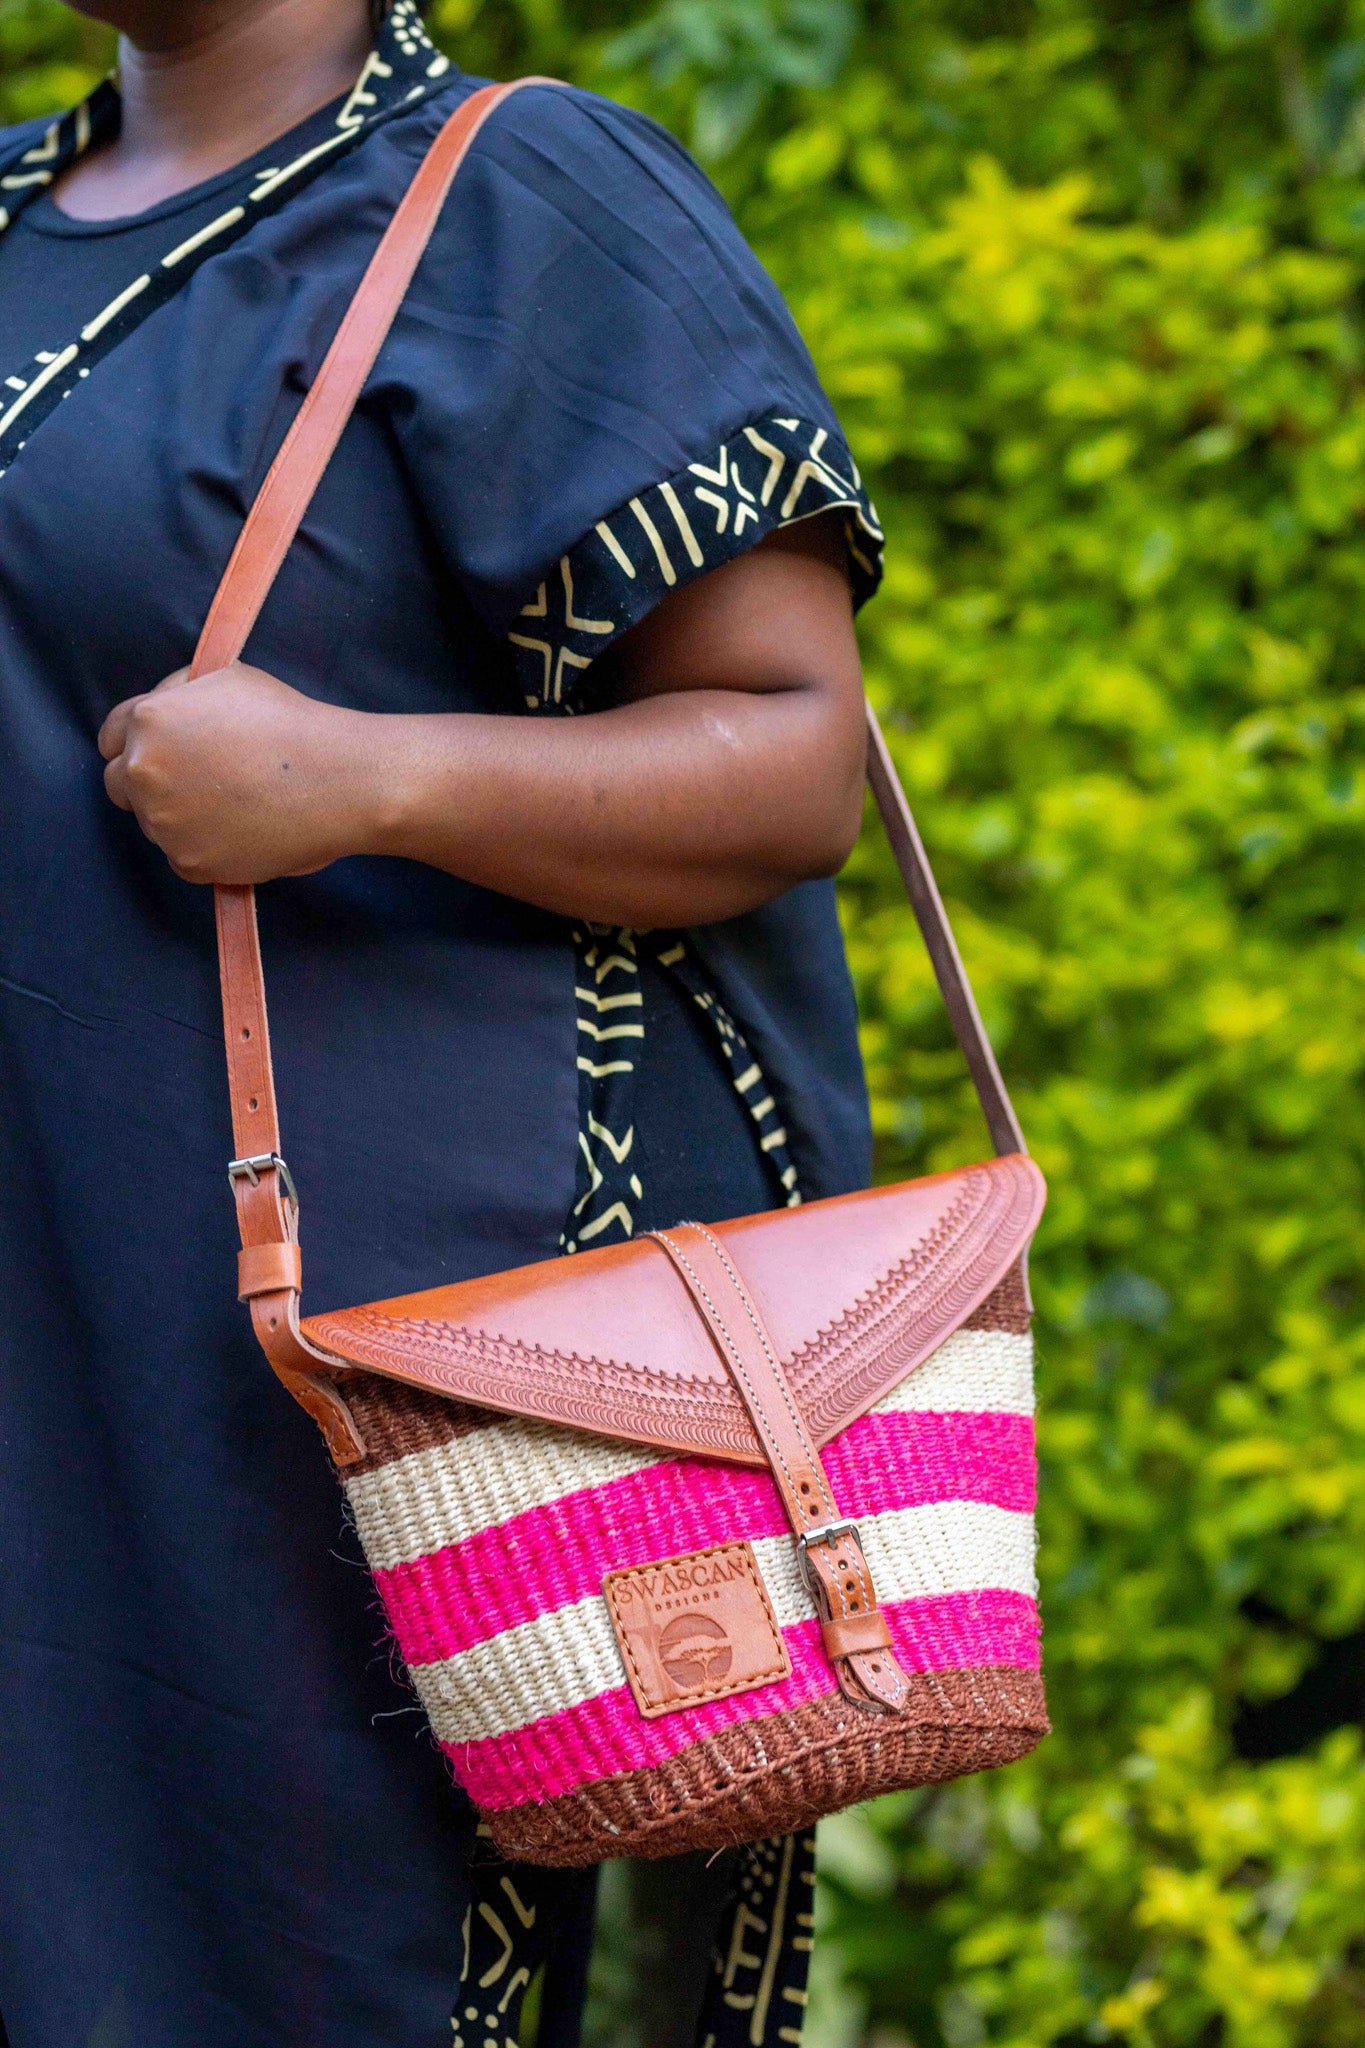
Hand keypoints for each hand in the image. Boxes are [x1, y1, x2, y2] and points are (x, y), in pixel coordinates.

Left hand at [98, 663, 379, 884]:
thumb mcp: (226, 679)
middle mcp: (144, 773)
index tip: (160, 753)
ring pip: (154, 823)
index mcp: (149, 722)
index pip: (109, 737)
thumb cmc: (289, 723)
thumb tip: (165, 708)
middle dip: (149, 782)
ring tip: (234, 804)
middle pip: (120, 786)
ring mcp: (164, 823)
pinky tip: (243, 828)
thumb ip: (179, 695)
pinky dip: (206, 847)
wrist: (335, 780)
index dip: (135, 743)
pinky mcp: (189, 863)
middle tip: (197, 782)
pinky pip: (183, 856)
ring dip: (180, 816)